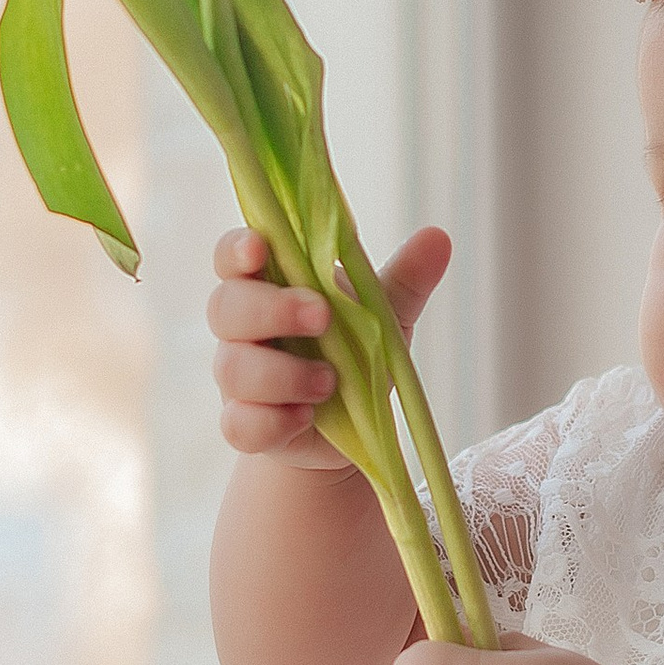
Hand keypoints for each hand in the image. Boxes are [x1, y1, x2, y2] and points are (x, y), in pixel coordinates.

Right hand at [207, 222, 450, 475]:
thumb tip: (438, 237)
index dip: (238, 249)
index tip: (259, 248)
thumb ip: (404, 278)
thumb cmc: (357, 353)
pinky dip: (272, 421)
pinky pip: (239, 425)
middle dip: (271, 310)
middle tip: (321, 317)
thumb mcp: (384, 314)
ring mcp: (239, 379)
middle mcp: (243, 328)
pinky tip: (305, 418)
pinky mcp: (246, 426)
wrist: (354, 427)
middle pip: (225, 307)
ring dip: (282, 373)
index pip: (234, 256)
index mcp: (269, 285)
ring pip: (232, 368)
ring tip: (330, 381)